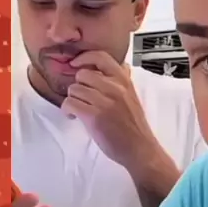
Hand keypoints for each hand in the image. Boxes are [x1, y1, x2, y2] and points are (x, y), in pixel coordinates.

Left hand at [61, 52, 166, 176]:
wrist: (140, 149)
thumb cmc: (135, 126)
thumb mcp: (133, 97)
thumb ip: (125, 81)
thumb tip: (122, 66)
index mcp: (124, 81)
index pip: (100, 57)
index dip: (84, 58)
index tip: (76, 64)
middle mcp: (114, 88)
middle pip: (82, 74)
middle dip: (78, 86)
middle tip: (82, 97)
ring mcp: (104, 102)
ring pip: (74, 89)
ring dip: (72, 100)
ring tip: (79, 110)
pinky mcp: (93, 116)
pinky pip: (69, 103)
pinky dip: (68, 110)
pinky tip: (75, 116)